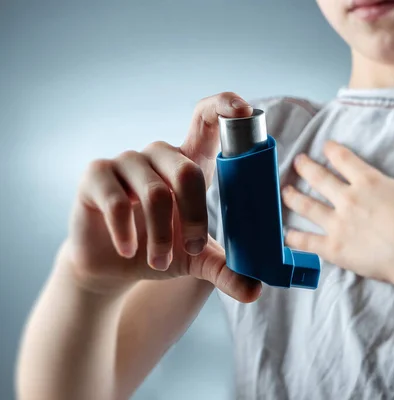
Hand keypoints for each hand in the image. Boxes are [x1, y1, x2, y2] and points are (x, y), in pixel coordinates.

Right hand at [63, 92, 260, 300]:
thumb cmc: (162, 250)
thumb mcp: (198, 260)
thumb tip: (256, 291)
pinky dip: (128, 233)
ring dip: (161, 236)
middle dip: (195, 218)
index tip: (243, 110)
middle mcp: (159, 154)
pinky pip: (117, 202)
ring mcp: (126, 161)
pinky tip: (129, 251)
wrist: (115, 266)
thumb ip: (227, 270)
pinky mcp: (96, 175)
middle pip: (187, 171)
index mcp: (189, 162)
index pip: (207, 121)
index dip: (224, 107)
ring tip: (160, 261)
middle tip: (191, 250)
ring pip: (155, 193)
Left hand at [282, 133, 393, 291]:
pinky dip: (294, 238)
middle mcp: (348, 199)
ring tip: (286, 192)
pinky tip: (286, 234)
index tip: (325, 147)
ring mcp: (338, 225)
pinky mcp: (334, 249)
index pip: (344, 160)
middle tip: (297, 162)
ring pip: (307, 207)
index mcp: (369, 182)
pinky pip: (308, 242)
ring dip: (294, 197)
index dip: (332, 151)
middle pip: (319, 179)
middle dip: (306, 168)